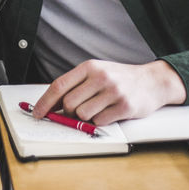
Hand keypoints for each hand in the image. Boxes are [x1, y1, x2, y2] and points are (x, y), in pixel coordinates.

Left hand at [32, 58, 187, 125]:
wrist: (152, 81)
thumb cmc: (120, 78)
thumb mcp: (97, 73)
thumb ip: (76, 86)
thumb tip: (51, 105)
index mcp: (90, 67)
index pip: (59, 85)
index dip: (45, 102)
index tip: (37, 113)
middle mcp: (101, 77)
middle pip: (69, 104)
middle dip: (68, 113)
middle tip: (76, 112)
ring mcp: (113, 92)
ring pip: (83, 115)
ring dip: (85, 118)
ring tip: (97, 109)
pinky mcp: (124, 107)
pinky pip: (99, 122)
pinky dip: (100, 121)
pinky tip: (109, 112)